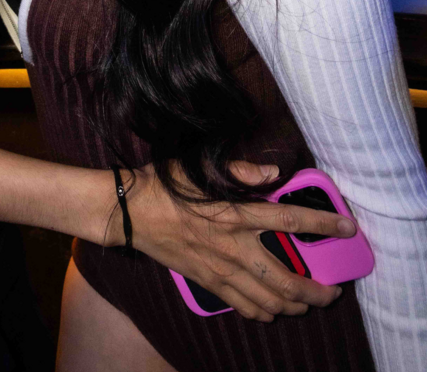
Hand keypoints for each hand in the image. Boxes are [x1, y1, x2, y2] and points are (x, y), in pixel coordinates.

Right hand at [121, 161, 354, 321]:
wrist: (131, 213)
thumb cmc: (165, 184)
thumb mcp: (200, 167)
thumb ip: (240, 171)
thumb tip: (272, 173)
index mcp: (236, 213)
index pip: (290, 220)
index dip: (323, 224)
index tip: (348, 228)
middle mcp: (235, 247)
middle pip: (288, 280)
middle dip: (317, 292)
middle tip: (333, 292)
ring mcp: (222, 270)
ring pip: (269, 301)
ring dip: (295, 306)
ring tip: (308, 303)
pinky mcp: (208, 282)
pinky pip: (244, 307)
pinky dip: (264, 312)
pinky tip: (271, 310)